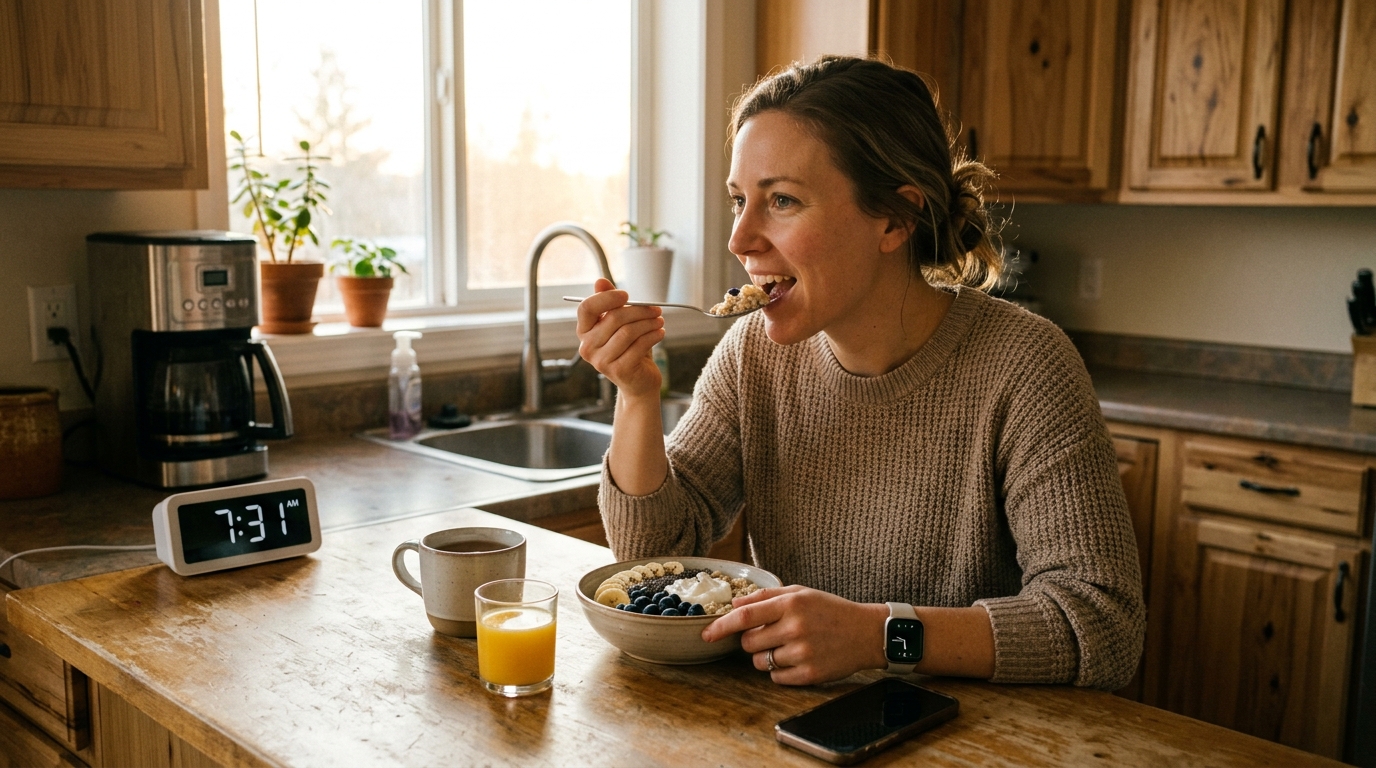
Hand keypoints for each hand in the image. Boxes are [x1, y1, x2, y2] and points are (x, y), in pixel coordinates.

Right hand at [576, 278, 664, 398]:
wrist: (639, 381)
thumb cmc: (629, 348)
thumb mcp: (620, 324)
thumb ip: (610, 303)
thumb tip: (600, 281)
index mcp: (584, 331)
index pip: (587, 308)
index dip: (607, 298)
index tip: (626, 295)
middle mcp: (587, 347)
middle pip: (614, 318)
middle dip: (639, 310)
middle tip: (655, 309)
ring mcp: (601, 361)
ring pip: (628, 332)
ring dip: (649, 323)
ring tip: (659, 321)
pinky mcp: (618, 370)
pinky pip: (639, 346)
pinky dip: (653, 336)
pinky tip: (660, 333)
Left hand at [701, 585, 887, 684]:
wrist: (867, 632)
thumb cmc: (831, 610)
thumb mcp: (801, 593)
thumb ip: (766, 597)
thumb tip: (734, 605)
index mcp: (791, 604)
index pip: (744, 616)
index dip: (721, 626)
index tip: (706, 634)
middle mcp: (795, 628)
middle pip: (748, 643)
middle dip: (751, 642)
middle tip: (769, 635)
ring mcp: (803, 653)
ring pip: (760, 663)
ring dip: (765, 657)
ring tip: (788, 646)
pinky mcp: (810, 674)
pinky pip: (776, 678)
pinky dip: (780, 671)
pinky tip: (797, 659)